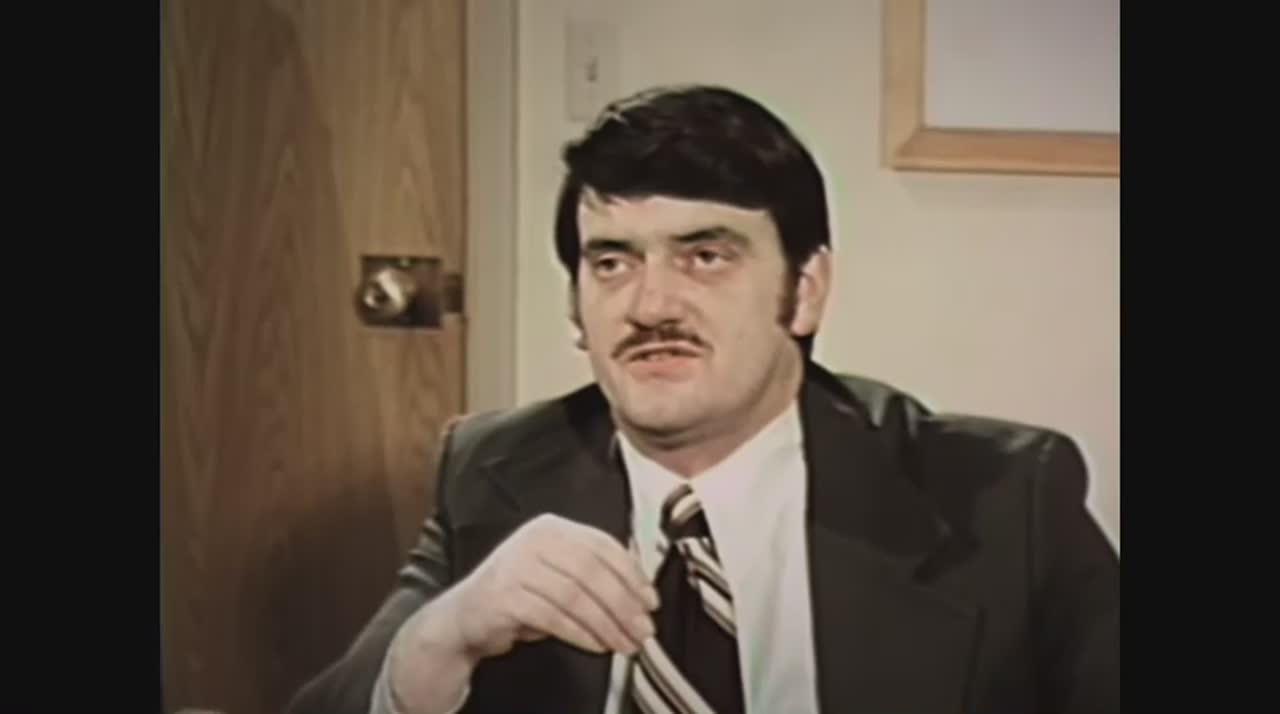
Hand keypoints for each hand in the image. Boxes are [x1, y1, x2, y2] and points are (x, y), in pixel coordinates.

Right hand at [448, 513, 658, 658]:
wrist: (464, 618)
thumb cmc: (519, 597)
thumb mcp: (559, 576)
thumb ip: (594, 575)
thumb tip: (642, 593)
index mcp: (553, 528)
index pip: (603, 546)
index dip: (632, 575)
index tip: (650, 601)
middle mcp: (534, 540)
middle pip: (593, 570)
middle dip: (624, 604)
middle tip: (643, 630)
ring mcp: (516, 565)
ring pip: (575, 595)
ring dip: (606, 624)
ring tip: (624, 644)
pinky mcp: (505, 596)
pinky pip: (553, 616)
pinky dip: (580, 633)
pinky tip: (596, 645)